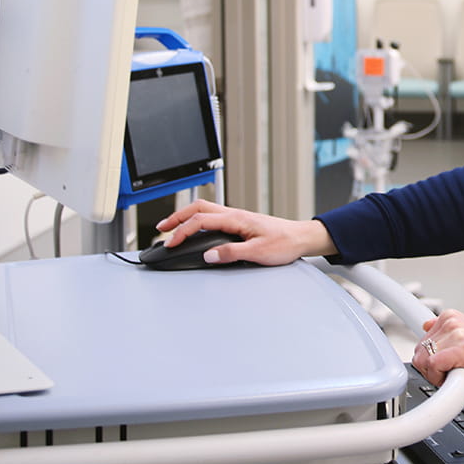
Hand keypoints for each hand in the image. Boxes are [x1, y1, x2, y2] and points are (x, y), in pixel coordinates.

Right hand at [155, 200, 336, 265]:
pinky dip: (198, 219)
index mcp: (237, 218)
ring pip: (205, 209)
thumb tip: (209, 255)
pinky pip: (213, 215)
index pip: (201, 220)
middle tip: (161, 229)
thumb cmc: (285, 243)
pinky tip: (195, 228)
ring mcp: (237, 217)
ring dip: (186, 216)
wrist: (302, 237)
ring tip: (172, 227)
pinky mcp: (240, 222)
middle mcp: (235, 214)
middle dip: (177, 217)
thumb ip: (231, 253)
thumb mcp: (258, 253)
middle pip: (198, 208)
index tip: (170, 243)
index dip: (182, 232)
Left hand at [412, 309, 463, 398]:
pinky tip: (459, 379)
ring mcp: (459, 334)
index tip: (441, 368)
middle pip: (419, 352)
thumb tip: (426, 325)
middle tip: (452, 375)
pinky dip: (440, 380)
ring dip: (436, 377)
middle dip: (430, 370)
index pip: (419, 341)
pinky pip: (433, 367)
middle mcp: (454, 322)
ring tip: (458, 376)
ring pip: (423, 361)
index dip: (428, 360)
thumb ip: (448, 330)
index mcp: (452, 317)